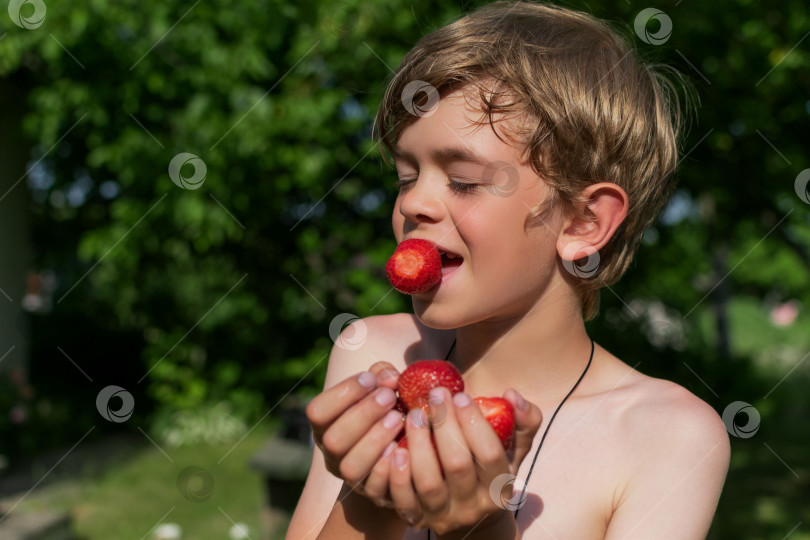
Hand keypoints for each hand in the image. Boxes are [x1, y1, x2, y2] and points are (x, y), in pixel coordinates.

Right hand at [306, 361, 404, 502]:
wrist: (400, 448)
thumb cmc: (387, 408)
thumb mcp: (382, 387)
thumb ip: (382, 376)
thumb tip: (388, 377)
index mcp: (325, 424)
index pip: (317, 411)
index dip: (343, 394)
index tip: (371, 379)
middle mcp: (330, 452)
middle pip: (333, 440)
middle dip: (363, 415)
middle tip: (389, 397)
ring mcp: (348, 475)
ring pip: (350, 467)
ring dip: (375, 440)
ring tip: (398, 418)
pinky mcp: (371, 492)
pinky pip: (374, 487)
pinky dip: (388, 466)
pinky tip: (402, 446)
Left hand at [387, 386, 541, 535]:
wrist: (470, 519)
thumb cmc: (490, 471)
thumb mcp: (513, 451)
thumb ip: (523, 422)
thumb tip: (513, 394)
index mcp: (500, 489)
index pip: (490, 455)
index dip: (474, 422)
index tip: (460, 395)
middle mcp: (473, 507)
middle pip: (457, 464)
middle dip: (445, 424)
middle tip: (435, 395)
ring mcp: (443, 516)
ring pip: (428, 481)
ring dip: (419, 443)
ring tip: (414, 414)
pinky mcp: (416, 519)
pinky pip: (403, 499)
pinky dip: (398, 473)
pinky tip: (396, 446)